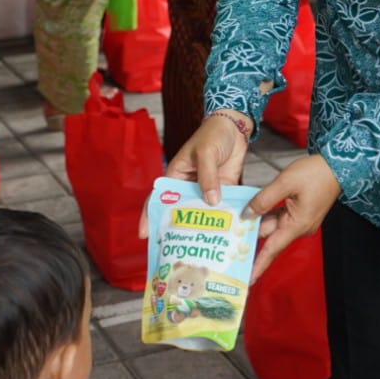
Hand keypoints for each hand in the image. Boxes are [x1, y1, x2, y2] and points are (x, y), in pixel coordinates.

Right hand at [140, 114, 248, 238]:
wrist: (234, 127)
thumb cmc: (212, 135)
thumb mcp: (205, 153)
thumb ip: (208, 177)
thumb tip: (211, 201)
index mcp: (175, 176)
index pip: (158, 198)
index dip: (149, 216)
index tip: (145, 234)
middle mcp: (189, 187)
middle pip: (180, 211)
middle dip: (177, 229)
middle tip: (175, 251)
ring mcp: (206, 191)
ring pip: (202, 213)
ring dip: (203, 227)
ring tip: (203, 249)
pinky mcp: (224, 192)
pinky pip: (222, 208)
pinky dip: (224, 219)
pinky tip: (227, 234)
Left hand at [244, 156, 341, 281]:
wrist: (336, 167)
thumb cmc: (315, 173)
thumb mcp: (285, 182)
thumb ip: (264, 199)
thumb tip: (247, 214)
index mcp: (297, 224)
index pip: (273, 249)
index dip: (259, 264)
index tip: (248, 279)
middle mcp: (299, 227)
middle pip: (270, 235)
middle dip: (250, 237)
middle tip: (228, 244)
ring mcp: (300, 221)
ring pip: (273, 225)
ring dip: (257, 223)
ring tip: (235, 225)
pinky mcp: (300, 213)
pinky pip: (279, 217)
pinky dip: (267, 215)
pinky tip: (252, 210)